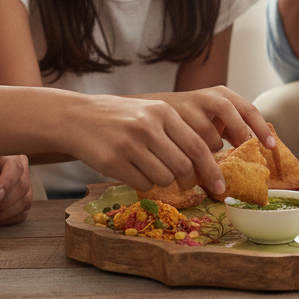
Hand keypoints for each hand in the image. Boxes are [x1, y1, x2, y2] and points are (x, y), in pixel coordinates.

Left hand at [0, 155, 32, 226]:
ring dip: (2, 214)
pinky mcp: (16, 203)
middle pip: (22, 187)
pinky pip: (19, 214)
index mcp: (3, 155)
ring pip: (23, 203)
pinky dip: (3, 221)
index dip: (9, 182)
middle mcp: (15, 170)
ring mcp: (17, 187)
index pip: (15, 166)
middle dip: (2, 203)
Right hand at [75, 90, 271, 195]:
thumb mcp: (151, 113)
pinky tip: (134, 171)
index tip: (220, 186)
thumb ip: (177, 132)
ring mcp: (129, 144)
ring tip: (153, 170)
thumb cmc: (122, 118)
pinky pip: (143, 183)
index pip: (198, 146)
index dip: (212, 170)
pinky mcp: (113, 162)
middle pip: (184, 165)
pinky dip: (144, 183)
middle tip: (188, 185)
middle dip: (190, 181)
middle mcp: (147, 126)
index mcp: (162, 112)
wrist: (78, 117)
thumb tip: (208, 163)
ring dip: (164, 181)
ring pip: (164, 178)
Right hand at [145, 86, 274, 153]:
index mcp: (222, 95)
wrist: (153, 111)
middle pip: (228, 111)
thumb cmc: (192, 118)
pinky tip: (188, 163)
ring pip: (206, 134)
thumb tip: (260, 151)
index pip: (247, 109)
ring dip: (211, 151)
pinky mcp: (169, 119)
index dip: (260, 128)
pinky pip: (187, 144)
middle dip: (238, 133)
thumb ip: (233, 129)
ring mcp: (187, 106)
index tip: (271, 146)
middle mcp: (206, 96)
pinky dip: (192, 157)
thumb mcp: (215, 118)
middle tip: (242, 155)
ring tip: (206, 160)